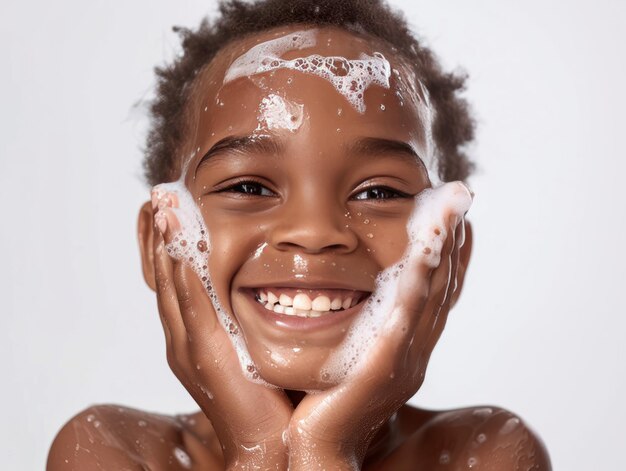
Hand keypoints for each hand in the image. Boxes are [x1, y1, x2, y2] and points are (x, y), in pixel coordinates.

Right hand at [150, 187, 292, 469]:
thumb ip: (252, 317)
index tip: (169, 208)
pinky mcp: (206, 355)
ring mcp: (190, 347)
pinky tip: (178, 242)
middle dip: (160, 235)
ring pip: (172, 285)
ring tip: (162, 205)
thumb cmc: (269, 396)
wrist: (271, 445)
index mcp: (196, 336)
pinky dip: (182, 271)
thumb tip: (275, 284)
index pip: (177, 281)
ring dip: (165, 243)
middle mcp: (185, 339)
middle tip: (159, 194)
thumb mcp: (256, 345)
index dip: (168, 244)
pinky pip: (190, 304)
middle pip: (165, 277)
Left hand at [286, 182, 471, 469]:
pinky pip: (404, 320)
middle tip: (457, 198)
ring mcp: (403, 362)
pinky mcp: (382, 370)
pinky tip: (424, 254)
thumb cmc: (319, 402)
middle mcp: (412, 352)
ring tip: (450, 209)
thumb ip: (350, 322)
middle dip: (451, 241)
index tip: (451, 215)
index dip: (446, 252)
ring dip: (442, 251)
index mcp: (403, 347)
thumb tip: (333, 284)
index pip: (432, 292)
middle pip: (440, 287)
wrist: (313, 452)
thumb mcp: (341, 351)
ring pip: (430, 296)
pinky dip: (418, 286)